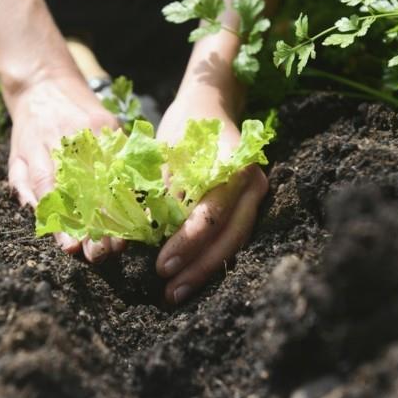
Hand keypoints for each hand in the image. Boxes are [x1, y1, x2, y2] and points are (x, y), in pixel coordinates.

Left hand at [5, 74, 125, 261]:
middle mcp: (67, 142)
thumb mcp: (16, 157)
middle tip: (101, 254)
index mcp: (39, 151)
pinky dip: (133, 186)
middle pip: (83, 189)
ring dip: (116, 213)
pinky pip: (125, 160)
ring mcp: (93, 132)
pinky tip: (138, 209)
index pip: (51, 191)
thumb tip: (37, 215)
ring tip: (120, 241)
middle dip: (94, 225)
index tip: (71, 247)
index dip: (62, 221)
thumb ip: (24, 187)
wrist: (46, 81)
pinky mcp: (112, 126)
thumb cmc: (30, 128)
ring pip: (108, 178)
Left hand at [155, 91, 268, 304]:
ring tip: (176, 293)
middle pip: (230, 237)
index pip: (212, 215)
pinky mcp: (249, 206)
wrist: (212, 105)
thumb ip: (159, 192)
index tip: (161, 266)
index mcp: (233, 167)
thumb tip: (142, 235)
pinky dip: (213, 259)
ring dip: (206, 271)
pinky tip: (191, 277)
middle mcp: (253, 185)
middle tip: (169, 292)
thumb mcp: (167, 154)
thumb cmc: (185, 127)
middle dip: (198, 268)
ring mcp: (256, 197)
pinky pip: (234, 238)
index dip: (187, 244)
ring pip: (235, 243)